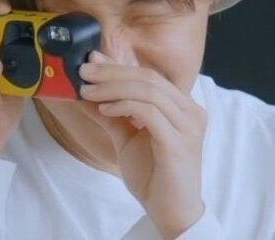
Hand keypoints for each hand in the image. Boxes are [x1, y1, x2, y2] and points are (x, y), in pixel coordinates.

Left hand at [77, 51, 206, 238]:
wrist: (170, 212)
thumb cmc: (152, 174)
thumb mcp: (126, 136)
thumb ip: (110, 113)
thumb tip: (86, 92)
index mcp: (181, 105)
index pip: (149, 76)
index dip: (119, 66)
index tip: (92, 62)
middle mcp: (190, 110)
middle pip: (148, 78)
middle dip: (112, 72)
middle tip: (84, 72)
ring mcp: (188, 125)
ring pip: (148, 90)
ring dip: (113, 87)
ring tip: (88, 92)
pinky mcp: (179, 141)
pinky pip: (149, 111)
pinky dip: (124, 105)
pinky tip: (105, 109)